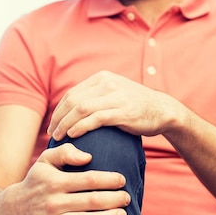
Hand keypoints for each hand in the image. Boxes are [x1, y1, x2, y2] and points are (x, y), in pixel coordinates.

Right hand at [1, 142, 130, 214]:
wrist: (13, 210)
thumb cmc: (37, 182)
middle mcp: (52, 202)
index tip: (122, 180)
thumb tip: (88, 157)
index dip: (108, 180)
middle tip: (127, 198)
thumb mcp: (45, 161)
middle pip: (90, 201)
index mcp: (54, 182)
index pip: (88, 180)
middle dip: (113, 200)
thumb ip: (65, 153)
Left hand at [47, 70, 182, 140]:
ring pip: (81, 109)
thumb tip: (72, 108)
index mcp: (102, 78)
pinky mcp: (123, 111)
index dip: (59, 110)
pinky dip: (80, 127)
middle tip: (52, 133)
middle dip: (58, 118)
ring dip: (66, 124)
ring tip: (59, 137)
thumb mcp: (115, 92)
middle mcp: (108, 83)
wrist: (163, 110)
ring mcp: (116, 96)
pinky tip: (73, 135)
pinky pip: (95, 119)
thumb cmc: (136, 106)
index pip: (72, 93)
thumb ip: (96, 96)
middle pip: (73, 100)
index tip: (53, 124)